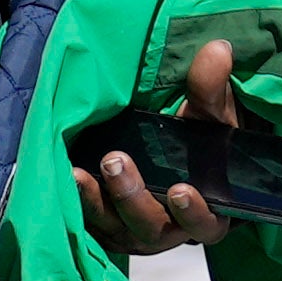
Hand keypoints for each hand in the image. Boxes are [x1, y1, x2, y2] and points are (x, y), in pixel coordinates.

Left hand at [76, 37, 243, 252]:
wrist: (169, 153)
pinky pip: (85, 222)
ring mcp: (131, 231)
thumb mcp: (210, 116)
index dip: (194, 213)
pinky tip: (63, 176)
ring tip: (78, 172)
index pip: (204, 224)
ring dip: (94, 201)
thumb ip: (211, 90)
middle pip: (150, 226)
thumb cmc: (200, 139)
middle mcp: (167, 230)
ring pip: (113, 227)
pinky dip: (74, 202)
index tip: (180, 190)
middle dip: (131, 196)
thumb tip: (218, 49)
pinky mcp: (102, 225)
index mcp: (205, 213)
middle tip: (115, 161)